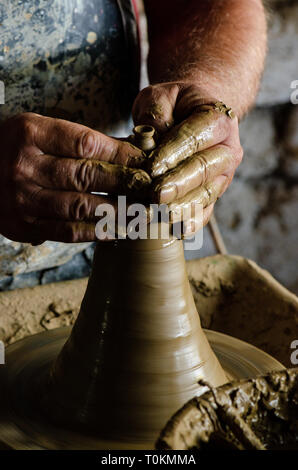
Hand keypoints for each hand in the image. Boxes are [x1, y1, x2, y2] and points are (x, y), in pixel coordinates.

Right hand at [0, 113, 149, 242]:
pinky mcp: (22, 226)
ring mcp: (21, 199)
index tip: (145, 161)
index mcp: (30, 133)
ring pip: (80, 207)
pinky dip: (96, 232)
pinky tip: (117, 230)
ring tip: (141, 212)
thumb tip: (130, 151)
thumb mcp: (39, 131)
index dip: (121, 154)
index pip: (86, 144)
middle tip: (151, 188)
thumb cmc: (15, 149)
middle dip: (125, 183)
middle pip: (85, 175)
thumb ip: (79, 141)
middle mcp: (23, 166)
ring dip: (117, 211)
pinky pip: (66, 231)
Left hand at [133, 82, 242, 235]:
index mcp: (218, 120)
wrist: (192, 116)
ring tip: (158, 216)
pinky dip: (192, 222)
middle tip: (155, 196)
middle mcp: (227, 150)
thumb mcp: (161, 96)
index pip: (195, 137)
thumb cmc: (174, 106)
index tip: (152, 167)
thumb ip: (155, 112)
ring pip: (205, 194)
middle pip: (203, 169)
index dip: (173, 152)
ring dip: (181, 208)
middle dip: (178, 185)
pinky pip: (206, 211)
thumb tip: (149, 137)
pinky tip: (177, 231)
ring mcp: (223, 176)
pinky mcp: (214, 194)